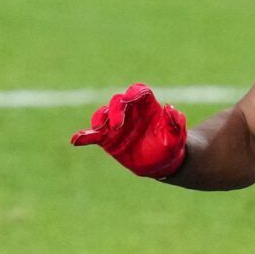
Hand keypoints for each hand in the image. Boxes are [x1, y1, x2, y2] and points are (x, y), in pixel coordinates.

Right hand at [70, 83, 186, 178]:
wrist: (163, 161)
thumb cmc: (172, 143)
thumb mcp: (178, 134)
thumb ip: (175, 121)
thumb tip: (168, 107)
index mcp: (147, 105)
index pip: (138, 92)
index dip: (132, 94)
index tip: (129, 101)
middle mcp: (129, 111)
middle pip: (118, 102)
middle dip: (115, 110)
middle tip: (116, 126)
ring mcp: (117, 124)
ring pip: (104, 115)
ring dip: (99, 120)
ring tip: (98, 130)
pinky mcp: (108, 139)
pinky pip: (93, 135)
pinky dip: (84, 136)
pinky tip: (76, 140)